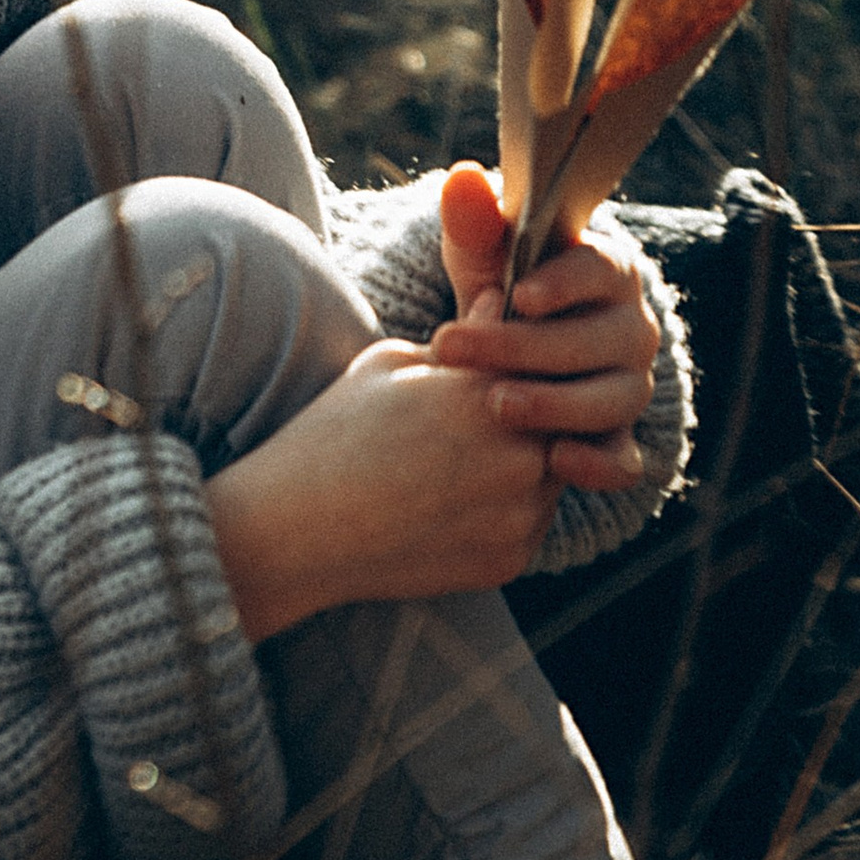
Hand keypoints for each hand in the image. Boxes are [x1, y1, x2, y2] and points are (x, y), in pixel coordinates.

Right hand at [203, 338, 559, 639]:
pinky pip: (529, 523)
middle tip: (484, 414)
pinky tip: (452, 500)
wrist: (300, 529)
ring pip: (552, 475)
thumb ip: (462, 339)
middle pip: (559, 421)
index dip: (521, 361)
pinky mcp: (511, 560)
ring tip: (463, 458)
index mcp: (486, 393)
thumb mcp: (388, 365)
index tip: (496, 366)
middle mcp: (518, 455)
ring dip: (526, 462)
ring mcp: (519, 514)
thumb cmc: (334, 433)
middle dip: (532, 414)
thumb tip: (501, 299)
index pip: (543, 360)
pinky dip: (505, 509)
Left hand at [429, 162, 658, 497]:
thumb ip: (475, 223)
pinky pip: (625, 460)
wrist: (510, 353)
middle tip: (454, 347)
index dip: (562, 282)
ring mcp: (629, 387)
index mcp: (607, 269)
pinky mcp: (617, 439)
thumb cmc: (501, 283)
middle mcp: (630, 329)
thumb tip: (463, 178)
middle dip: (523, 346)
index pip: (599, 268)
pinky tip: (556, 461)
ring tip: (494, 403)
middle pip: (598, 340)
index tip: (516, 293)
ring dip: (553, 404)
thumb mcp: (484, 253)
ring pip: (611, 400)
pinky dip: (597, 464)